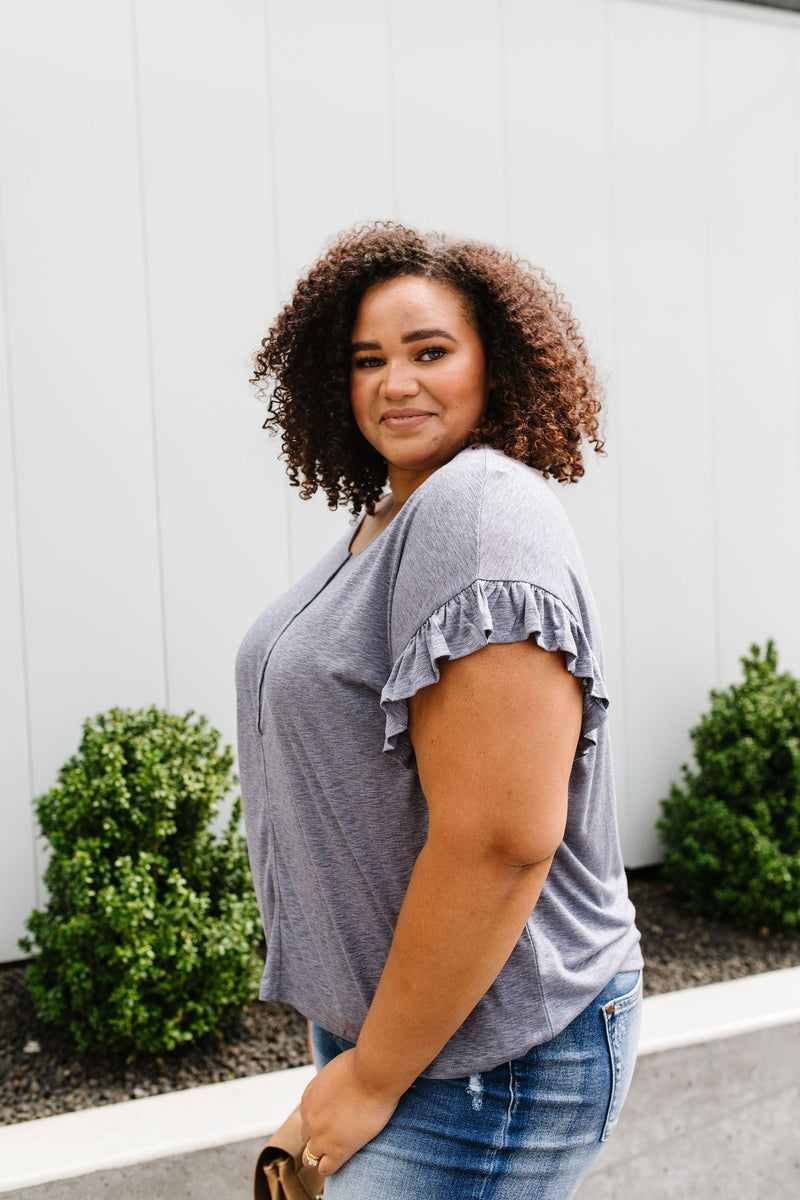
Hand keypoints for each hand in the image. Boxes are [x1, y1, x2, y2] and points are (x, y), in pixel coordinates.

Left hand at [299, 1048, 399, 1176]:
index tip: (334, 1119)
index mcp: (308, 1097)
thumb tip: (340, 1081)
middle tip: (339, 1134)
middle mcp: (310, 1118)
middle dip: (319, 1137)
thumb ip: (333, 1081)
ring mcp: (321, 1136)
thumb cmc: (363, 1064)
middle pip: (307, 1136)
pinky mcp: (337, 1150)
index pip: (308, 1117)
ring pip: (311, 1157)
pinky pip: (325, 1169)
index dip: (321, 1120)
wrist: (373, 1073)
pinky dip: (331, 1166)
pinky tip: (342, 1159)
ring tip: (337, 1153)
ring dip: (322, 1155)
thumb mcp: (337, 1068)